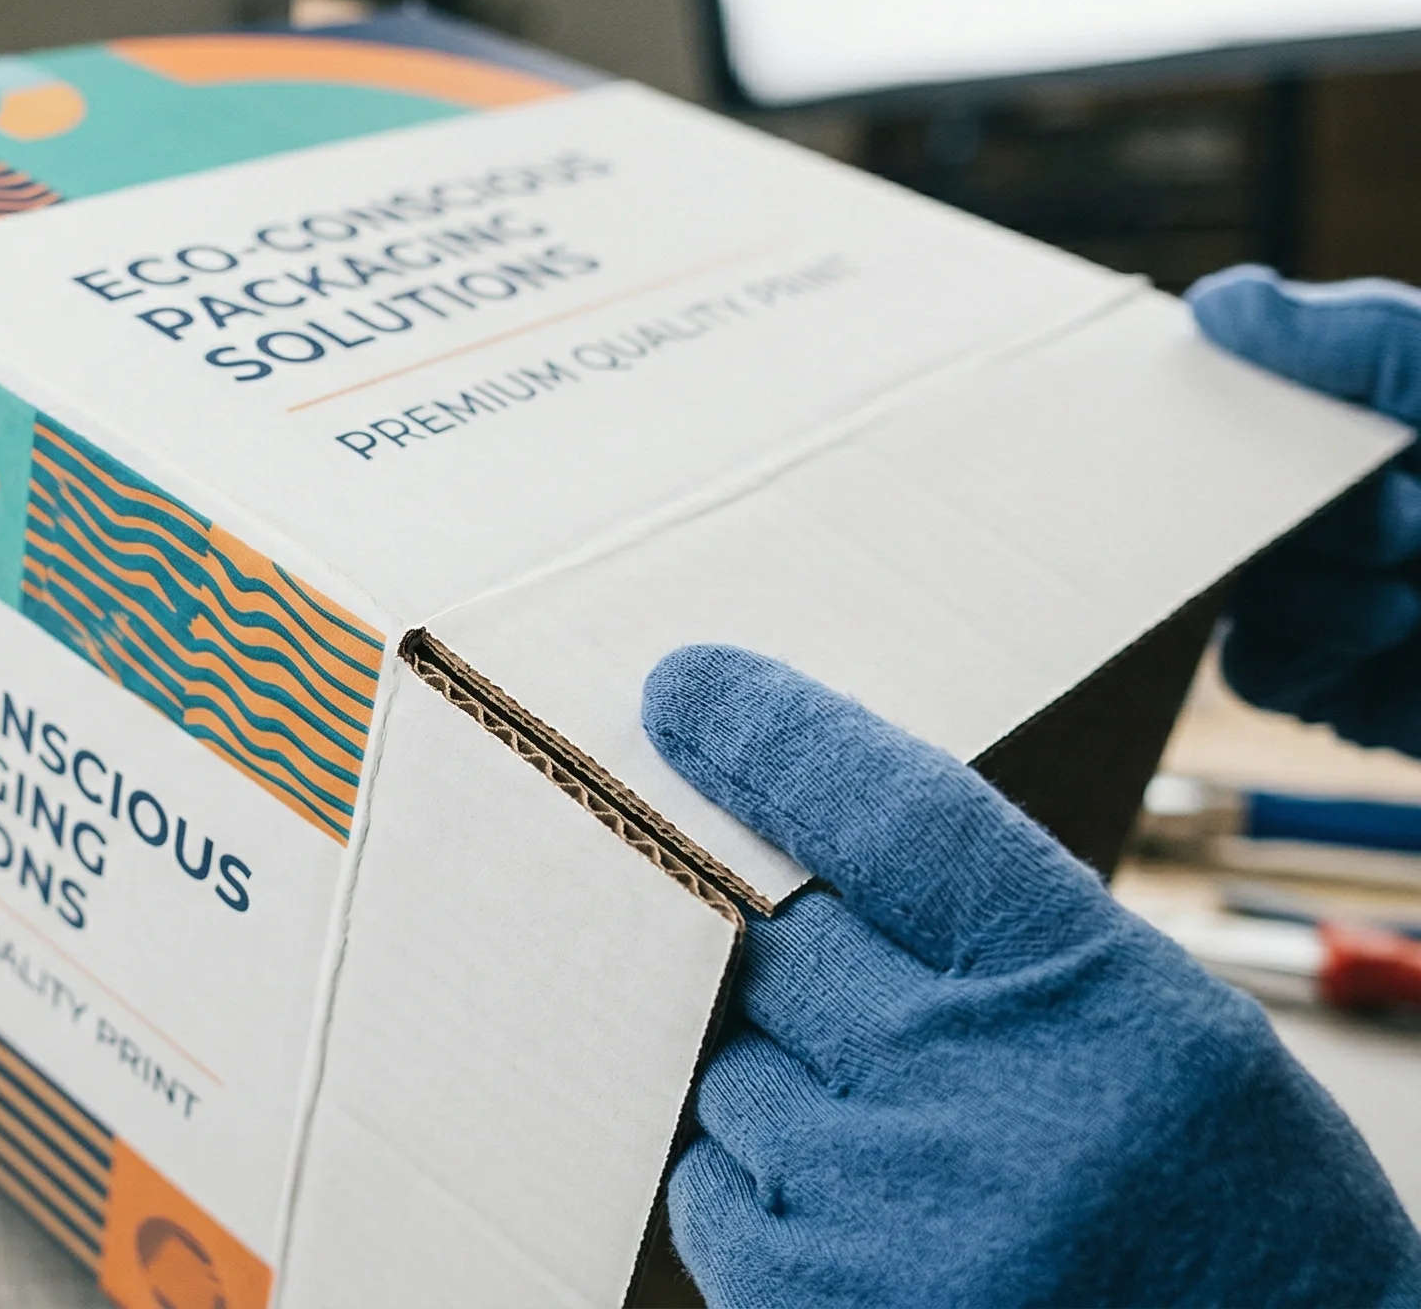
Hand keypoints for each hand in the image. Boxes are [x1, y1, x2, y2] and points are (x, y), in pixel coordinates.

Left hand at [642, 643, 1420, 1307]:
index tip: (681, 687)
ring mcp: (898, 1212)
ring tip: (894, 1151)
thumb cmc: (1228, 1214)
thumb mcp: (1170, 1038)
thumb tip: (806, 848)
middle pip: (781, 943)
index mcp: (1101, 994)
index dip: (773, 735)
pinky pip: (707, 1194)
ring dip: (777, 1088)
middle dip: (783, 962)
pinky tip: (849, 1222)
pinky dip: (751, 1192)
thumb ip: (1007, 946)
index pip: (897, 813)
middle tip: (840, 1010)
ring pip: (732, 1070)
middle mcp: (992, 1092)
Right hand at [1189, 264, 1420, 753]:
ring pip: (1239, 585)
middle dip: (1290, 493)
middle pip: (1235, 497)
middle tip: (1390, 496)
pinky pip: (1258, 669)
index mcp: (1399, 434)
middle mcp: (1368, 518)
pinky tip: (1391, 627)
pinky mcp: (1349, 696)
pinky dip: (1305, 645)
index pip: (1266, 400)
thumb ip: (1358, 337)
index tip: (1232, 394)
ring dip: (1309, 578)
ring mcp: (1354, 609)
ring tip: (1411, 576)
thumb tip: (1221, 302)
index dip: (1235, 396)